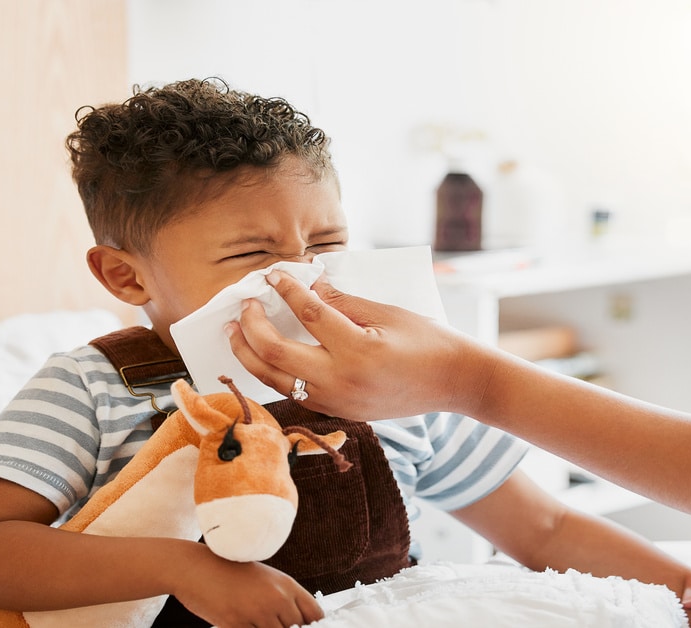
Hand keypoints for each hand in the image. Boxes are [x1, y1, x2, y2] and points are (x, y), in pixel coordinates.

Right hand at [170, 550, 322, 626]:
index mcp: (287, 585)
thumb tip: (299, 623)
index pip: (316, 615)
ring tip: (254, 621)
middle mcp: (277, 599)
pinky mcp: (236, 624)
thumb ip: (283, 599)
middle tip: (271, 623)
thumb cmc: (230, 572)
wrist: (196, 567)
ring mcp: (257, 612)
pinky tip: (243, 624)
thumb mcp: (265, 579)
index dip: (312, 626)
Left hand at [226, 271, 496, 419]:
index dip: (286, 290)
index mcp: (357, 350)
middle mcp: (340, 380)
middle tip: (243, 307)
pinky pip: (294, 393)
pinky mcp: (339, 412)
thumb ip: (343, 302)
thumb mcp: (386, 313)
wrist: (454, 382)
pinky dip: (274, 374)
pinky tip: (264, 358)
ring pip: (276, 381)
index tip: (273, 274)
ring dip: (250, 356)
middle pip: (275, 354)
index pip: (307, 313)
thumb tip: (308, 288)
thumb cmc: (427, 342)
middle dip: (251, 328)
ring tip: (236, 334)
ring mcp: (337, 401)